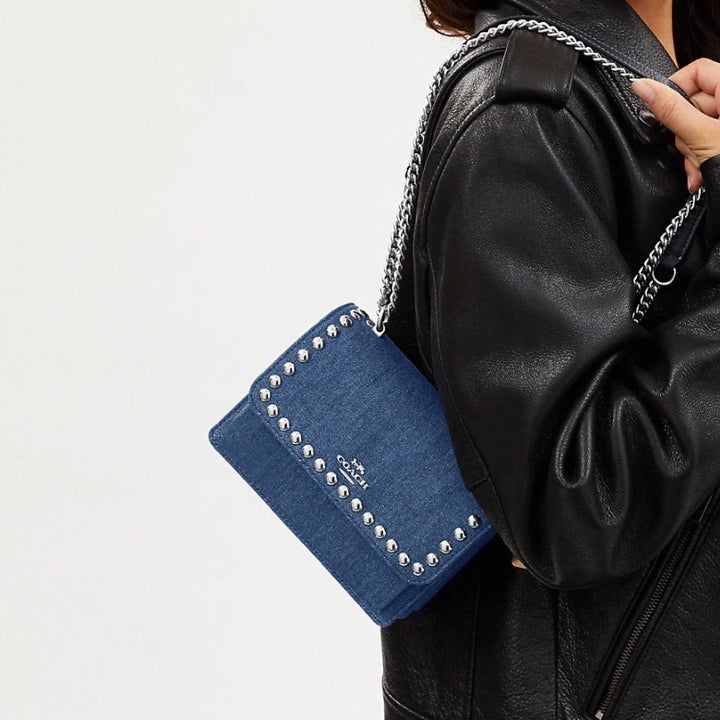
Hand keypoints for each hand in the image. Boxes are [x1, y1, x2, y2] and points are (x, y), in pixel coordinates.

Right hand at [632, 58, 719, 192]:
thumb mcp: (702, 136)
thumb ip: (670, 110)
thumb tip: (642, 87)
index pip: (695, 71)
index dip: (674, 90)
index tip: (662, 112)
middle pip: (693, 104)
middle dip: (684, 134)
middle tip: (689, 151)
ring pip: (696, 127)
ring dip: (691, 152)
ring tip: (698, 168)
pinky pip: (706, 140)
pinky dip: (700, 158)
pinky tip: (701, 173)